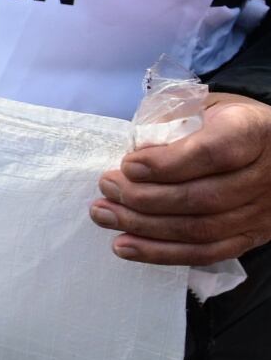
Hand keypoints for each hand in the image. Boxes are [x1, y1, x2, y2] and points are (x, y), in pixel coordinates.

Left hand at [94, 94, 270, 265]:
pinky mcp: (253, 237)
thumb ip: (174, 122)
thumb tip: (135, 150)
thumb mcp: (206, 107)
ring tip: (104, 215)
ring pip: (201, 229)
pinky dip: (162, 252)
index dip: (166, 164)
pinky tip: (125, 245)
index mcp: (254, 132)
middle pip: (203, 198)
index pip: (213, 153)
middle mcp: (265, 175)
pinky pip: (207, 253)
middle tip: (106, 188)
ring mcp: (263, 211)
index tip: (127, 166)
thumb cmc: (227, 123)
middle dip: (144, 198)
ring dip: (145, 227)